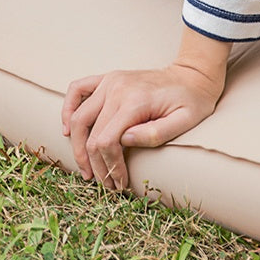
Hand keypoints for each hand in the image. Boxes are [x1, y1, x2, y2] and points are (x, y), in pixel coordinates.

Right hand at [61, 63, 223, 189]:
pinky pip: (77, 89)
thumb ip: (156, 133)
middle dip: (94, 164)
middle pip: (90, 133)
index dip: (109, 167)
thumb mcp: (185, 121)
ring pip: (79, 116)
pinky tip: (67, 129)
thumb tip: (125, 141)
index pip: (107, 140)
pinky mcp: (108, 78)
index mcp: (135, 101)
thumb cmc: (192, 101)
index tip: (119, 183)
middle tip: (104, 184)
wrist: (191, 75)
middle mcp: (117, 88)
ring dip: (77, 145)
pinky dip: (68, 108)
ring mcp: (110, 81)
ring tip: (85, 167)